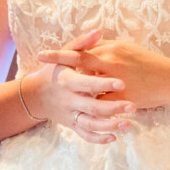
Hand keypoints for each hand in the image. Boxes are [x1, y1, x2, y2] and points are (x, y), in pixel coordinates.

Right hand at [26, 29, 134, 143]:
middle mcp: (68, 100)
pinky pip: (85, 135)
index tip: (122, 83)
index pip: (87, 83)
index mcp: (67, 80)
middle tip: (132, 106)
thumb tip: (99, 30)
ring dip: (109, 126)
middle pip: (92, 107)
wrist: (37, 94)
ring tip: (128, 124)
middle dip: (113, 108)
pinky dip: (98, 138)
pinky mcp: (72, 125)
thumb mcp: (64, 55)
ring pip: (90, 124)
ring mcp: (70, 114)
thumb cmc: (54, 71)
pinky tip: (114, 137)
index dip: (104, 83)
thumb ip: (82, 44)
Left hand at [38, 38, 169, 109]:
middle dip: (60, 72)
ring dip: (74, 93)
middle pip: (80, 71)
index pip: (80, 52)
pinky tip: (80, 110)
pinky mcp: (124, 101)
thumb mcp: (125, 48)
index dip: (60, 55)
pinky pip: (103, 107)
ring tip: (57, 95)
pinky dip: (92, 109)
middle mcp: (111, 67)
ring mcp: (117, 86)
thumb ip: (104, 48)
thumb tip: (86, 46)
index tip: (41, 56)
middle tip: (41, 74)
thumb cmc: (147, 61)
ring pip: (89, 91)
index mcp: (110, 52)